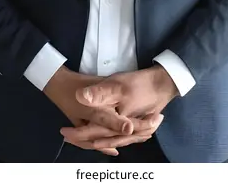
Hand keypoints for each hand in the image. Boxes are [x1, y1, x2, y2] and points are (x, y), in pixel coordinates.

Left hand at [61, 66, 176, 151]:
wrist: (164, 84)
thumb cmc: (140, 85)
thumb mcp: (117, 85)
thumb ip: (99, 93)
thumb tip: (79, 96)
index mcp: (116, 125)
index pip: (92, 133)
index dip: (77, 133)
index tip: (63, 132)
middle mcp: (124, 132)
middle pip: (100, 140)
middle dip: (84, 140)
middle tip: (67, 135)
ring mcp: (133, 132)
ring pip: (111, 141)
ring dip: (96, 141)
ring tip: (81, 139)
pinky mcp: (138, 127)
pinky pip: (121, 138)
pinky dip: (112, 141)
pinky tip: (111, 143)